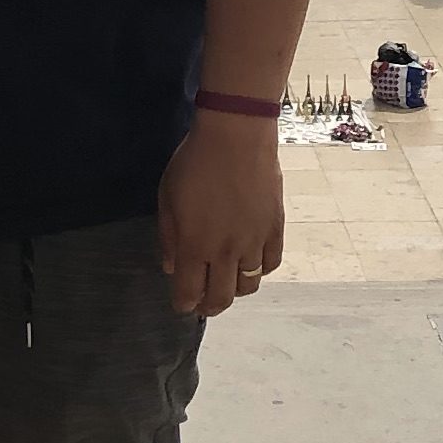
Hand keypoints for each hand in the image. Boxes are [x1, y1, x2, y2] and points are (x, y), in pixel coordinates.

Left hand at [158, 109, 283, 319]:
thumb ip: (168, 236)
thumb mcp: (167, 197)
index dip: (184, 305)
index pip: (189, 293)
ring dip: (235, 289)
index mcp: (195, 245)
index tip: (182, 304)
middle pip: (221, 298)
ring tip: (227, 280)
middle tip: (204, 303)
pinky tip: (250, 260)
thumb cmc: (195, 162)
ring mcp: (254, 241)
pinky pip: (271, 263)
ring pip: (248, 285)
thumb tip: (171, 267)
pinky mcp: (275, 228)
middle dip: (210, 307)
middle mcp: (226, 251)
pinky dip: (260, 269)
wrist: (237, 135)